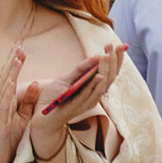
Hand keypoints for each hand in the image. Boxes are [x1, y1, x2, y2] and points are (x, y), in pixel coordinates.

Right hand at [0, 47, 34, 162]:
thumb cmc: (9, 140)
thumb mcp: (22, 118)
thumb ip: (27, 102)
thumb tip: (34, 83)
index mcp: (6, 104)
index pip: (11, 80)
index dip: (16, 65)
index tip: (21, 51)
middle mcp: (0, 105)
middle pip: (6, 80)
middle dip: (13, 64)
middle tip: (20, 48)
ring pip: (3, 90)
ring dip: (10, 75)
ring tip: (17, 61)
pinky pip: (2, 106)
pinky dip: (5, 94)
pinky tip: (9, 84)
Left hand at [27, 44, 122, 160]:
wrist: (39, 118)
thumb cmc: (54, 99)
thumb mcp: (65, 80)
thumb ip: (80, 70)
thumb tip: (96, 56)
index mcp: (93, 90)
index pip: (111, 73)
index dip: (117, 60)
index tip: (122, 44)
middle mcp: (93, 98)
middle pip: (110, 79)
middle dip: (113, 61)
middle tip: (113, 46)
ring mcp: (85, 104)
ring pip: (100, 87)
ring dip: (105, 70)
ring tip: (107, 56)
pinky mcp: (74, 109)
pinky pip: (86, 96)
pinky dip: (93, 86)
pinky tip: (98, 75)